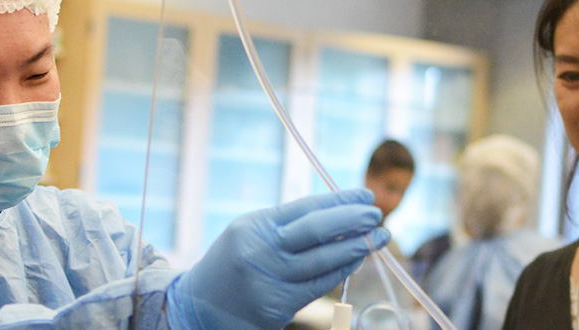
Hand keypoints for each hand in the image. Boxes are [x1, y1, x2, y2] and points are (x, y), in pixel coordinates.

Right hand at [167, 189, 390, 328]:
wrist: (200, 305)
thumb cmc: (233, 263)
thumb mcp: (251, 233)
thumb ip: (288, 226)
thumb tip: (341, 214)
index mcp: (254, 226)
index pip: (306, 207)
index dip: (340, 200)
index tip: (365, 195)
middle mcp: (260, 251)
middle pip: (317, 230)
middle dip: (353, 220)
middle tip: (377, 214)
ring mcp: (269, 280)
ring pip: (324, 260)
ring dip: (357, 247)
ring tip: (379, 237)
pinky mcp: (277, 305)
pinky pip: (319, 284)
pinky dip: (341, 270)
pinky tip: (357, 260)